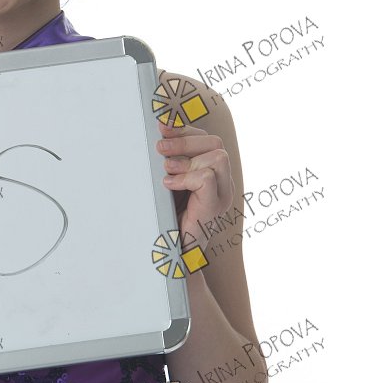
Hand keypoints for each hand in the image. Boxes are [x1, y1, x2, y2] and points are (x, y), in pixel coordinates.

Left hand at [156, 122, 232, 246]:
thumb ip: (171, 162)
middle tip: (160, 148)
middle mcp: (223, 183)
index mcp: (214, 174)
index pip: (208, 140)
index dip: (185, 129)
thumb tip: (159, 136)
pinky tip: (169, 185)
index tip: (162, 127)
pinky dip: (186, 177)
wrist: (174, 255)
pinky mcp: (214, 207)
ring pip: (217, 156)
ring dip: (186, 158)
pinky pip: (207, 178)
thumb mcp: (170, 183)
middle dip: (185, 140)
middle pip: (215, 143)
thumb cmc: (170, 218)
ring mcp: (222, 195)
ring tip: (166, 169)